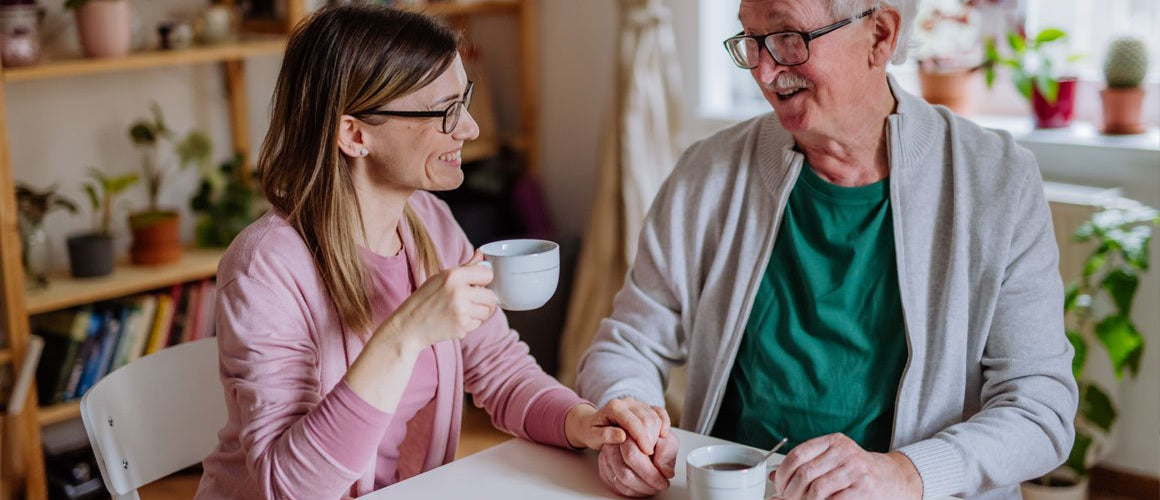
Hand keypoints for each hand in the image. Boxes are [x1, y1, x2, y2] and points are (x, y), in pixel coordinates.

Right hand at [379, 250, 496, 348]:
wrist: (409, 325)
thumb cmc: (424, 300)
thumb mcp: (441, 277)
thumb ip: (465, 267)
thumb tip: (481, 254)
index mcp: (453, 276)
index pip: (487, 274)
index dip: (484, 279)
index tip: (478, 283)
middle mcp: (459, 292)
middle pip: (491, 296)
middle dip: (485, 299)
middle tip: (473, 300)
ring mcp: (461, 311)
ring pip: (488, 312)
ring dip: (480, 312)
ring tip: (464, 310)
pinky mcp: (462, 327)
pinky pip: (478, 324)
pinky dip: (471, 323)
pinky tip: (457, 319)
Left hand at [565, 398, 669, 451]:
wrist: (591, 423)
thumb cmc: (591, 430)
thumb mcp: (592, 436)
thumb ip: (605, 435)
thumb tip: (622, 436)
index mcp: (614, 406)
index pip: (632, 421)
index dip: (641, 437)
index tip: (647, 452)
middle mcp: (628, 402)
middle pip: (646, 418)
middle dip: (651, 438)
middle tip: (650, 456)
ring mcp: (638, 404)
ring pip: (655, 416)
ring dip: (657, 433)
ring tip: (652, 451)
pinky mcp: (645, 408)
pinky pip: (659, 412)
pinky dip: (664, 422)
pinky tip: (664, 434)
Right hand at [597, 430, 677, 496]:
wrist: (646, 434)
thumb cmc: (657, 438)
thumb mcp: (668, 442)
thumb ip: (667, 455)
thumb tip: (665, 472)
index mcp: (633, 428)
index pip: (633, 456)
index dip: (650, 473)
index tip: (664, 479)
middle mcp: (616, 438)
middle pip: (625, 471)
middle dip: (646, 483)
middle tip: (661, 485)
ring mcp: (607, 451)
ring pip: (619, 478)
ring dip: (639, 489)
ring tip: (654, 487)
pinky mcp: (604, 462)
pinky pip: (613, 482)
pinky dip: (630, 489)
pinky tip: (642, 487)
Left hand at [769, 433, 921, 499]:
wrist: (892, 478)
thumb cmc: (858, 470)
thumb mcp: (833, 459)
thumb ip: (807, 464)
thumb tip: (773, 475)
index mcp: (833, 441)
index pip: (798, 454)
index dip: (783, 473)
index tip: (778, 486)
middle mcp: (844, 452)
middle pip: (804, 474)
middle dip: (790, 492)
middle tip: (786, 499)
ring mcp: (856, 469)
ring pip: (817, 490)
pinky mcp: (864, 488)